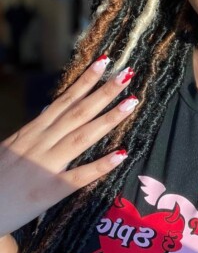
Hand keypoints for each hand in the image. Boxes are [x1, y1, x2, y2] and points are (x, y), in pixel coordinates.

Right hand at [0, 56, 137, 236]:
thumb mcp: (12, 146)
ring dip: (108, 118)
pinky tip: (121, 154)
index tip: (104, 62)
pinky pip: (79, 176)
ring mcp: (46, 165)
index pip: (64, 101)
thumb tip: (50, 112)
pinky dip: (100, 165)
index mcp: (33, 131)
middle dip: (103, 92)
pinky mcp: (49, 191)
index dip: (85, 81)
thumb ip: (34, 130)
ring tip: (131, 102)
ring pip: (82, 136)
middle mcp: (41, 143)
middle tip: (127, 74)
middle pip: (78, 112)